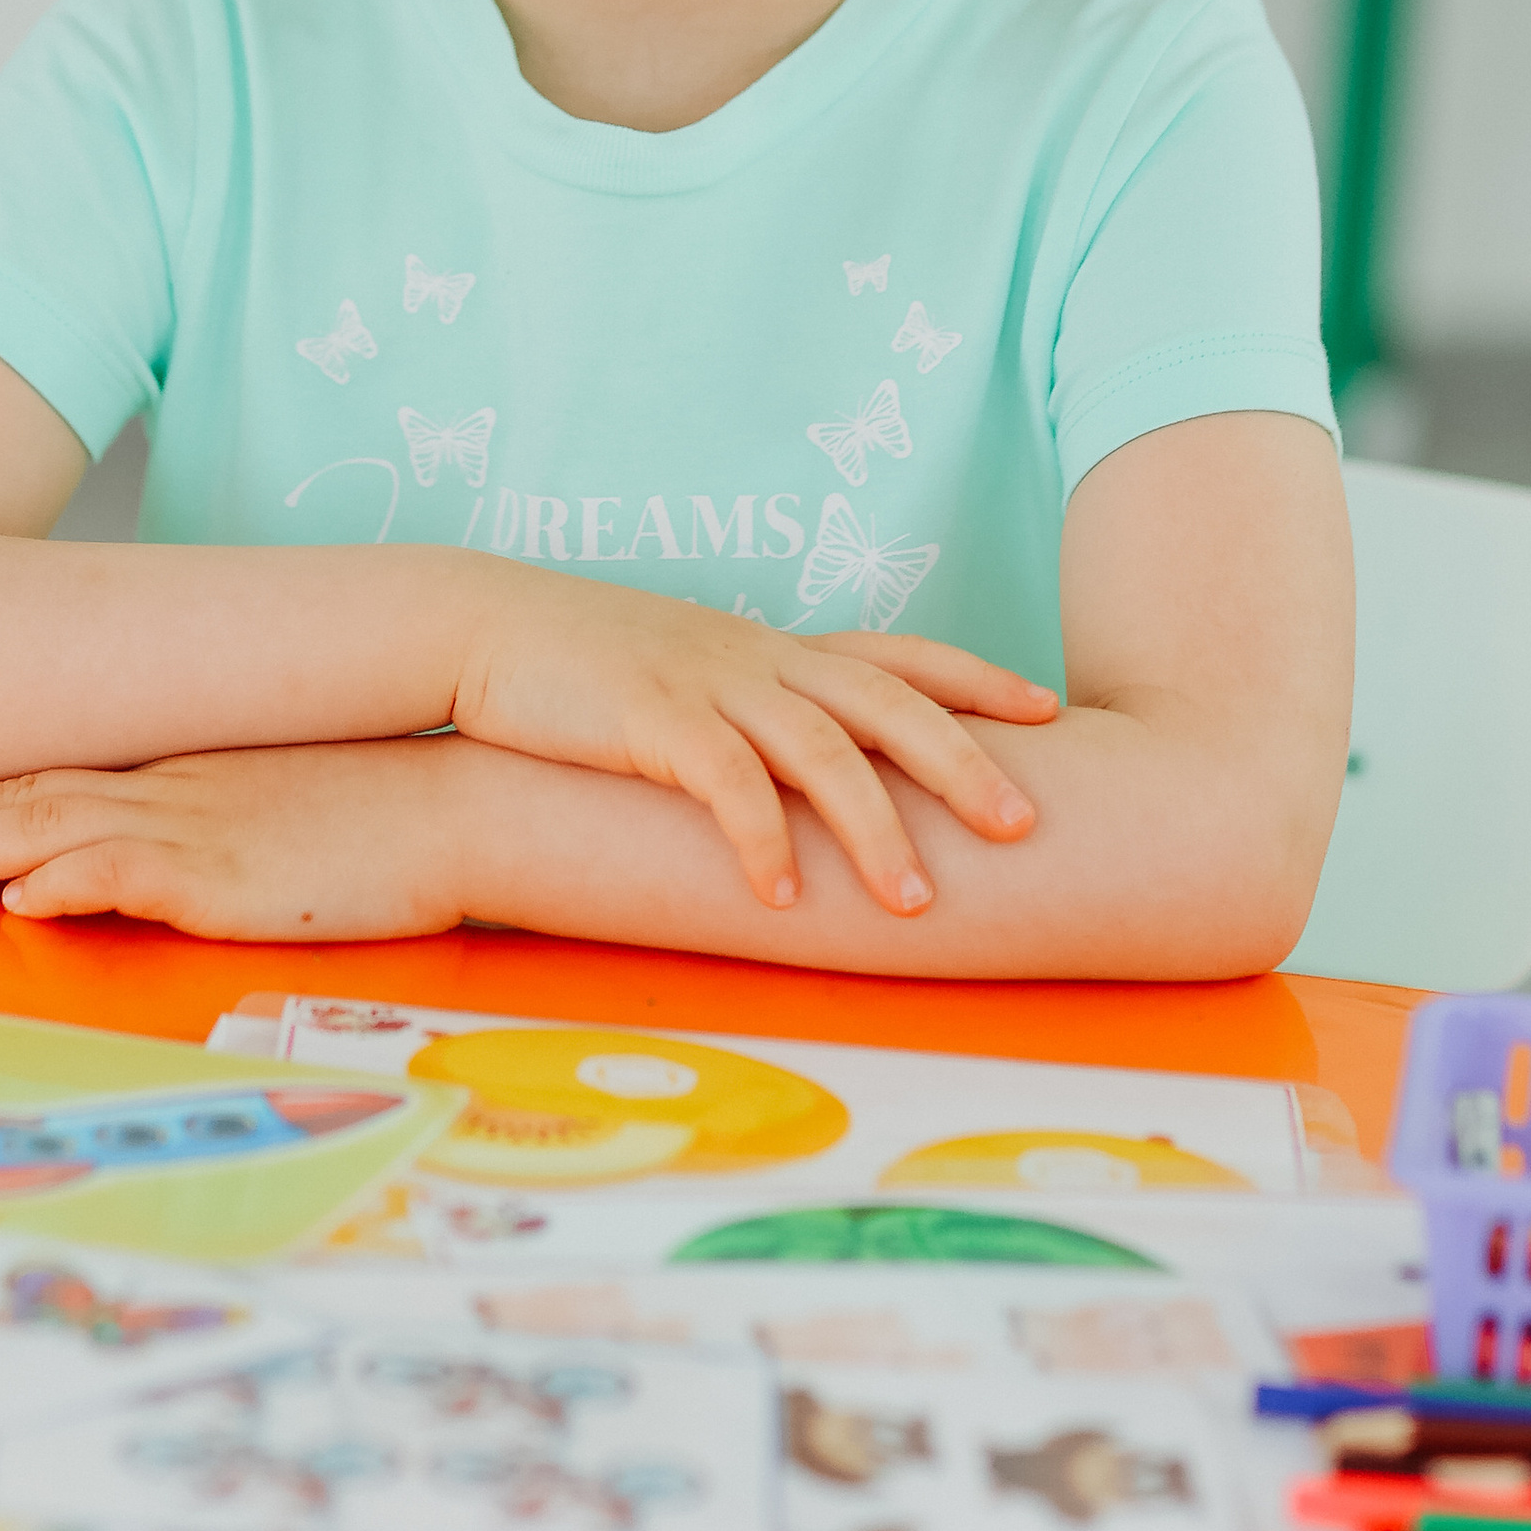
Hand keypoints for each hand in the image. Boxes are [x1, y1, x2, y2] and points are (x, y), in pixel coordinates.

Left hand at [0, 737, 470, 941]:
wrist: (464, 803)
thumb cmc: (380, 815)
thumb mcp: (273, 814)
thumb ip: (205, 828)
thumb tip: (143, 863)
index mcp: (178, 775)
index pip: (49, 780)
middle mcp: (170, 789)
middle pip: (27, 796)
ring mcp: (196, 825)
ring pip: (53, 828)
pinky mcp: (228, 871)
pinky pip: (130, 871)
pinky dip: (66, 878)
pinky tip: (18, 895)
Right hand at [451, 570, 1055, 917]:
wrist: (483, 626)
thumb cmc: (582, 666)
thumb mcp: (686, 673)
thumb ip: (748, 706)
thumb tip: (798, 768)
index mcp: (770, 646)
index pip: (896, 652)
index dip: (974, 677)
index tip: (1046, 704)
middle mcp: (755, 657)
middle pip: (887, 701)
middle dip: (963, 762)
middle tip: (1026, 824)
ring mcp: (707, 683)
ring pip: (820, 750)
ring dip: (876, 829)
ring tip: (916, 903)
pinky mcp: (650, 719)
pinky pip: (724, 783)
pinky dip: (761, 840)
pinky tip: (786, 898)